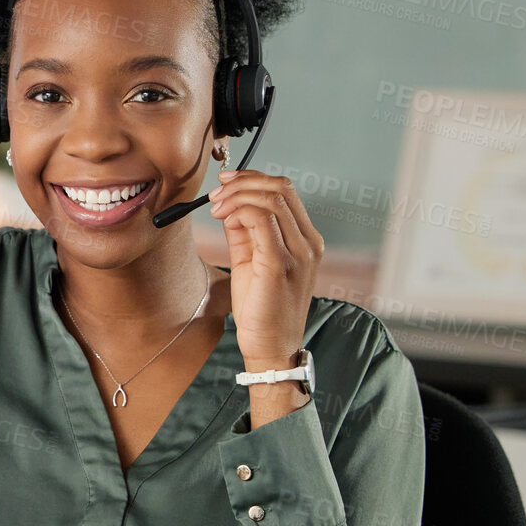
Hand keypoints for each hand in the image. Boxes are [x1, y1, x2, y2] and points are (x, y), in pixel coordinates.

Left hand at [208, 169, 322, 369]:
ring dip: (238, 195)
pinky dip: (240, 210)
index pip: (285, 191)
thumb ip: (244, 231)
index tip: (225, 182)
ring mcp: (298, 253)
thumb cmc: (261, 307)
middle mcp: (308, 243)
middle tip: (217, 193)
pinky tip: (224, 217)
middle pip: (281, 189)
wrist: (270, 346)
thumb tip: (229, 205)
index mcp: (306, 239)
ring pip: (272, 200)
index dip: (253, 179)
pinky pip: (262, 221)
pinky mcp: (280, 264)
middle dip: (243, 183)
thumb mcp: (251, 261)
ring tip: (216, 207)